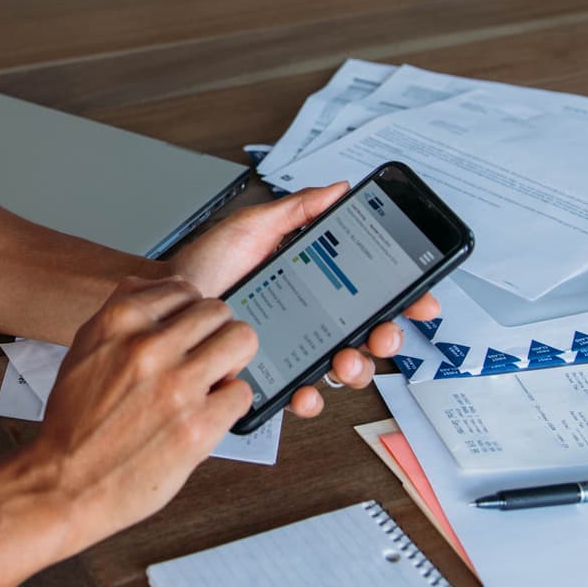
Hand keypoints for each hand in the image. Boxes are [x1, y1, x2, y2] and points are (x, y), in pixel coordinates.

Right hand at [26, 277, 256, 547]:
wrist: (63, 484)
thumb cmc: (73, 424)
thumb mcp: (84, 349)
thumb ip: (122, 317)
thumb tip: (164, 295)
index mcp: (119, 321)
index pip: (184, 289)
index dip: (189, 314)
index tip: (187, 334)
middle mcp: (149, 346)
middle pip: (219, 310)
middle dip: (214, 335)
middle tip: (205, 360)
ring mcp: (177, 385)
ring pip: (242, 340)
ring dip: (231, 362)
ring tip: (212, 383)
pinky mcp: (198, 426)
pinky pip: (242, 393)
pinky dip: (228, 405)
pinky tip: (206, 416)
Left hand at [166, 182, 440, 417]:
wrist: (166, 302)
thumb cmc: (204, 265)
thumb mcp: (252, 228)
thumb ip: (297, 210)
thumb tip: (339, 189)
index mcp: (316, 282)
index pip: (372, 292)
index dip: (404, 298)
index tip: (421, 300)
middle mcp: (312, 319)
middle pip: (369, 335)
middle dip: (387, 338)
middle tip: (382, 333)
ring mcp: (294, 350)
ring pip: (344, 368)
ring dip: (356, 368)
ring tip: (345, 359)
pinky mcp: (270, 377)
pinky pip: (301, 394)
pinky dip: (311, 397)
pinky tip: (305, 390)